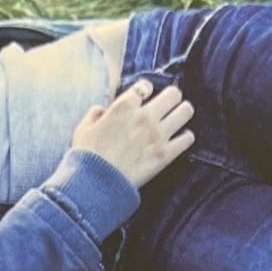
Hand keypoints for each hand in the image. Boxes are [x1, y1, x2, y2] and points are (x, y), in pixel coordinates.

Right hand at [71, 82, 194, 188]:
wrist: (96, 184)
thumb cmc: (87, 156)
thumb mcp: (84, 128)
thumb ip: (95, 114)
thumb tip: (103, 111)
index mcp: (124, 107)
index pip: (145, 86)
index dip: (145, 90)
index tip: (144, 97)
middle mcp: (144, 117)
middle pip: (173, 94)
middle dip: (171, 97)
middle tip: (168, 105)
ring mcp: (157, 135)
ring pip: (186, 111)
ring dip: (182, 113)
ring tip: (178, 118)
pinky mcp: (165, 155)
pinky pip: (188, 139)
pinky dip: (186, 138)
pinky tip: (181, 139)